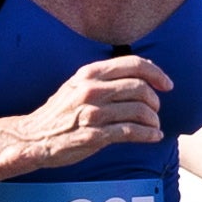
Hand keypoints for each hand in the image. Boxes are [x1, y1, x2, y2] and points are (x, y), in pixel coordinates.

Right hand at [21, 51, 173, 169]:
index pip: (133, 64)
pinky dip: (148, 134)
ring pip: (138, 111)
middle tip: (156, 109)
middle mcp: (92, 89)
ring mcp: (93, 113)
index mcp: (90, 73)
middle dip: (155, 99)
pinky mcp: (94, 136)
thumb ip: (106, 77)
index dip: (156, 72)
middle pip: (140, 87)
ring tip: (154, 125)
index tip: (167, 84)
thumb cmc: (60, 111)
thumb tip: (143, 70)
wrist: (34, 137)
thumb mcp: (78, 84)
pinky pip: (131, 132)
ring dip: (153, 119)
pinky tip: (153, 136)